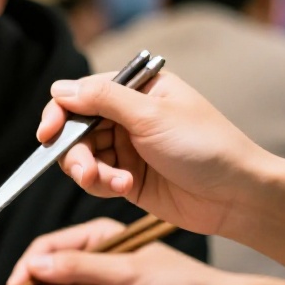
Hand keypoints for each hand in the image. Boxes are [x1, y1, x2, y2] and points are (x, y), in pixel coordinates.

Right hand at [40, 71, 276, 236]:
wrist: (237, 196)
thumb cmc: (206, 147)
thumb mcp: (151, 116)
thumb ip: (102, 99)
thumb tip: (59, 88)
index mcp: (138, 90)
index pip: (82, 93)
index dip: (60, 112)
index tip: (47, 134)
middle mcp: (129, 115)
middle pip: (75, 128)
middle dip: (74, 151)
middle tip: (84, 171)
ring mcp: (127, 147)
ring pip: (81, 156)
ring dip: (88, 171)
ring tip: (112, 183)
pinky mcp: (127, 177)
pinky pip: (95, 178)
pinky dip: (101, 184)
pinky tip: (124, 188)